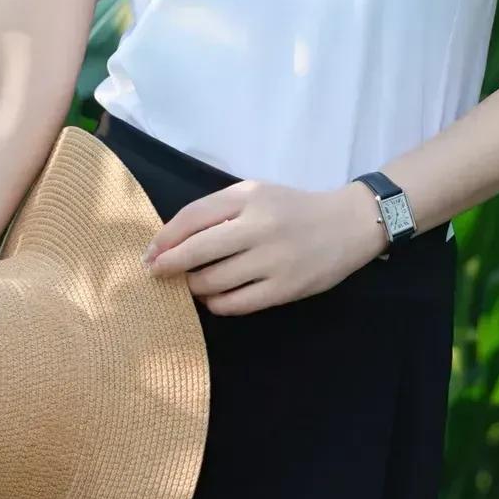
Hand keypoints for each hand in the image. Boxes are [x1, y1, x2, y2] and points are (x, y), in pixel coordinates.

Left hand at [140, 178, 387, 313]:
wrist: (348, 225)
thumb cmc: (292, 208)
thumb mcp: (257, 194)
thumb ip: (219, 210)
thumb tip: (171, 241)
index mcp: (250, 197)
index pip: (193, 217)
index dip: (165, 238)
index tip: (150, 253)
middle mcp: (260, 226)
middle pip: (197, 251)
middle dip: (169, 265)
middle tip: (156, 274)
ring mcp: (274, 260)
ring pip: (214, 281)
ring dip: (194, 287)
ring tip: (193, 285)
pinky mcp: (285, 288)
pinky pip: (236, 304)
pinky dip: (217, 303)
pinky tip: (215, 298)